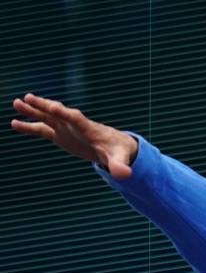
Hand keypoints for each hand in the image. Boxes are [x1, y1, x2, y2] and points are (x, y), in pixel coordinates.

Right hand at [11, 93, 138, 179]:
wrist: (116, 147)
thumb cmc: (119, 151)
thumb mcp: (120, 159)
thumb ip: (120, 166)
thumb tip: (125, 175)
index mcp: (89, 128)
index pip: (76, 118)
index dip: (65, 113)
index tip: (53, 107)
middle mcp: (75, 125)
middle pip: (58, 112)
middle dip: (45, 106)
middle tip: (28, 98)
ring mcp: (66, 129)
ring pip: (47, 118)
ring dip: (33, 110)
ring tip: (16, 103)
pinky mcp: (61, 135)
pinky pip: (42, 129)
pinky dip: (29, 126)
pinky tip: (14, 123)